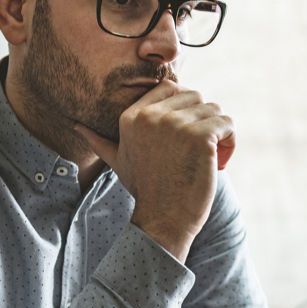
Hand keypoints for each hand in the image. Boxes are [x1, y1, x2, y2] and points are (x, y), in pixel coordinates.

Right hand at [75, 81, 234, 260]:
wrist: (162, 220)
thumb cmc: (144, 190)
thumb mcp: (118, 161)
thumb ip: (99, 141)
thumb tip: (76, 125)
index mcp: (132, 116)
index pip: (170, 87)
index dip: (184, 108)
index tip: (184, 135)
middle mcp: (152, 116)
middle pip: (196, 96)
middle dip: (202, 120)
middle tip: (198, 149)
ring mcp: (177, 126)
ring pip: (214, 109)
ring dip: (218, 132)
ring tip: (210, 157)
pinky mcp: (200, 138)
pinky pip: (226, 123)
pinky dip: (229, 141)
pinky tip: (219, 161)